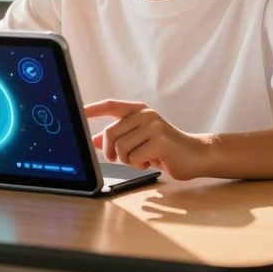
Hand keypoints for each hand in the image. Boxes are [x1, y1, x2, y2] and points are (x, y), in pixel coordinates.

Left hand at [85, 99, 208, 179]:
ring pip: (121, 147)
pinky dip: (139, 165)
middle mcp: (146, 114)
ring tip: (142, 159)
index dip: (92, 108)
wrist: (195, 155)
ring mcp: (154, 126)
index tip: (77, 112)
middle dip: (110, 151)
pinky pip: (134, 158)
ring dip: (128, 160)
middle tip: (118, 158)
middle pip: (111, 133)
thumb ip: (118, 138)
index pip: (110, 105)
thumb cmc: (165, 148)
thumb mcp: (139, 141)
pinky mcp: (161, 141)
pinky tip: (151, 162)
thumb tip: (94, 141)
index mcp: (139, 111)